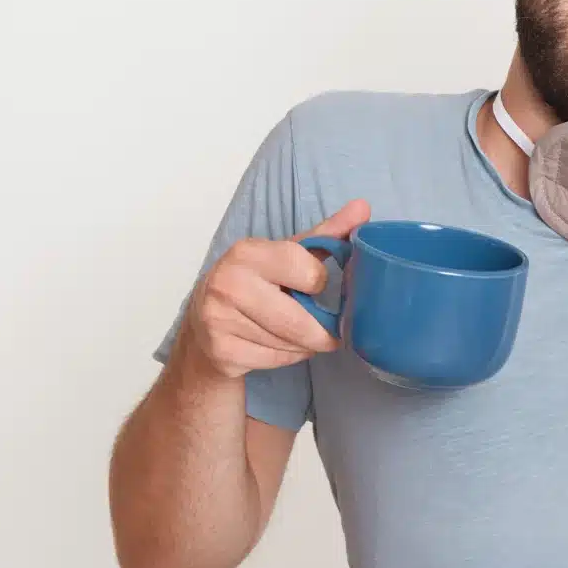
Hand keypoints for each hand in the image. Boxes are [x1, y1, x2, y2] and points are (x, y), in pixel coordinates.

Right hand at [184, 200, 371, 378]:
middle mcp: (229, 283)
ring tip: (294, 333)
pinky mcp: (222, 351)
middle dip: (320, 330)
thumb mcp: (287, 254)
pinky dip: (287, 357)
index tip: (312, 286)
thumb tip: (363, 207)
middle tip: (323, 327)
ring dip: (304, 345)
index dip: (318, 284)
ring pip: (290, 345)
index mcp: (248, 252)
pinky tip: (276, 345)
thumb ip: (326, 233)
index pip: (310, 274)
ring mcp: (220, 319)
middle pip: (300, 321)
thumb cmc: (256, 283)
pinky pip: (276, 361)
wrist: (204, 323)